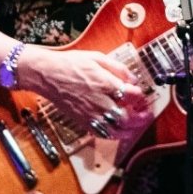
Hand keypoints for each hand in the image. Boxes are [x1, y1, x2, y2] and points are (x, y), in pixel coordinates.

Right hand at [23, 46, 155, 140]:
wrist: (46, 74)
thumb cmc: (69, 64)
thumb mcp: (97, 58)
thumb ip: (118, 68)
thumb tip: (133, 78)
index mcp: (104, 83)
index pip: (132, 95)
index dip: (141, 97)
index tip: (142, 95)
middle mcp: (99, 101)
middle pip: (127, 117)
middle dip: (140, 118)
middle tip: (145, 114)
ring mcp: (90, 113)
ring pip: (115, 130)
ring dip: (130, 130)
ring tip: (136, 126)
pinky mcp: (82, 120)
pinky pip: (101, 133)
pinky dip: (113, 135)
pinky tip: (119, 132)